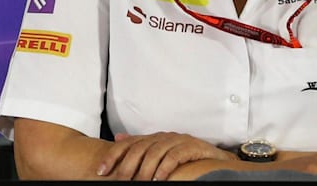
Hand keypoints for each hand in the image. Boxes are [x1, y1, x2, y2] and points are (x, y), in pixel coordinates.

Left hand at [99, 132, 235, 179]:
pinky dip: (164, 168)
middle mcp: (162, 136)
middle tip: (119, 180)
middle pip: (139, 149)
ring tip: (138, 183)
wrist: (215, 157)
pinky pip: (174, 156)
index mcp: (153, 138)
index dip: (112, 156)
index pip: (127, 145)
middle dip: (126, 166)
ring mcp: (177, 140)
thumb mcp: (160, 151)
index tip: (101, 170)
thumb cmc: (186, 156)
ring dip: (145, 170)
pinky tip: (158, 179)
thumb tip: (117, 139)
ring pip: (155, 153)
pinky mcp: (191, 146)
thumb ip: (140, 145)